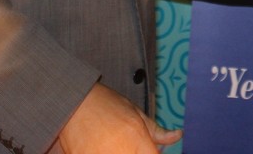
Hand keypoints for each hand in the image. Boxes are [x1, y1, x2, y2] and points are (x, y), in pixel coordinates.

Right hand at [56, 83, 180, 153]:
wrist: (74, 103)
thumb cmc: (107, 105)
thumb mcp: (135, 113)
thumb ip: (157, 131)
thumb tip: (178, 136)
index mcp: (137, 140)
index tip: (151, 150)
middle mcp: (121, 152)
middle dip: (138, 153)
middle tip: (132, 145)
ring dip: (122, 152)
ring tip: (116, 144)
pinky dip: (105, 153)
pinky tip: (103, 148)